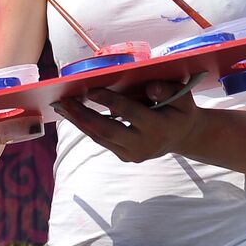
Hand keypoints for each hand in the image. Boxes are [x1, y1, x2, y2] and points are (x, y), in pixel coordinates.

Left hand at [51, 80, 202, 162]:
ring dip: (78, 122)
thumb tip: (149, 87)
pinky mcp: (125, 157)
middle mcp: (144, 144)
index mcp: (158, 127)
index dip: (109, 101)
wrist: (183, 136)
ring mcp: (133, 154)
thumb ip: (167, 90)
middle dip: (82, 115)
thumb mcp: (183, 96)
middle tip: (63, 101)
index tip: (90, 89)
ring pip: (100, 138)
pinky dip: (86, 127)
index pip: (128, 113)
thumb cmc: (180, 110)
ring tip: (61, 107)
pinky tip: (73, 115)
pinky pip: (102, 141)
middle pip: (106, 130)